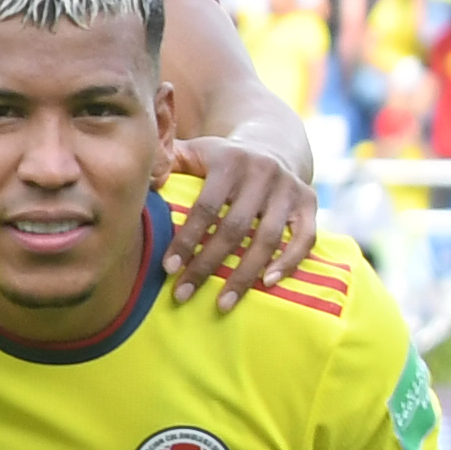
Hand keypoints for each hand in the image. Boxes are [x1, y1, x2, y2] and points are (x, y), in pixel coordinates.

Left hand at [166, 124, 319, 307]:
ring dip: (245, 275)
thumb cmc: (220, 160)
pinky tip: (268, 283)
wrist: (272, 145)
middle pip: (234, 228)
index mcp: (230, 161)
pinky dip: (289, 262)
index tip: (168, 269)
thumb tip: (140, 181)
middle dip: (207, 265)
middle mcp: (263, 172)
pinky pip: (306, 237)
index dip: (187, 240)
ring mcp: (289, 188)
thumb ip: (166, 160)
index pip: (206, 208)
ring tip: (223, 304)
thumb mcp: (194, 152)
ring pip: (268, 238)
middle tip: (183, 295)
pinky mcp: (310, 201)